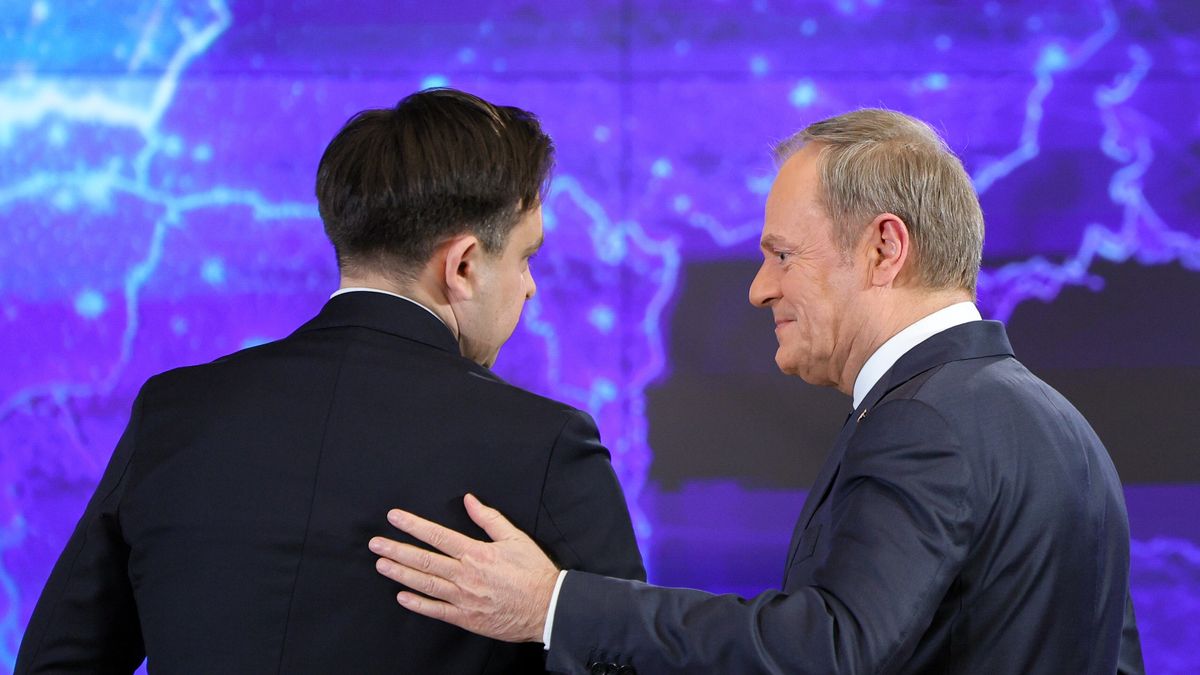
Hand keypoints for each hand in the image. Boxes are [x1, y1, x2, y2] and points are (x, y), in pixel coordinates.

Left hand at [369, 493, 559, 642]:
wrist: (546, 607)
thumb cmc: (533, 572)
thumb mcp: (515, 538)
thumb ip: (489, 518)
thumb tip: (469, 500)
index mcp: (476, 553)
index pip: (437, 535)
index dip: (413, 526)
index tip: (395, 518)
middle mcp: (465, 575)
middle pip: (424, 560)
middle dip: (397, 550)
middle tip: (376, 543)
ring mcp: (463, 598)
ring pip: (425, 584)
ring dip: (400, 573)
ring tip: (381, 564)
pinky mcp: (466, 618)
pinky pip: (436, 610)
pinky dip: (418, 604)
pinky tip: (401, 596)